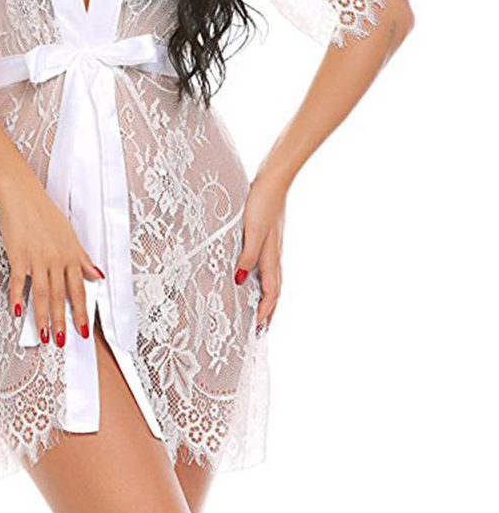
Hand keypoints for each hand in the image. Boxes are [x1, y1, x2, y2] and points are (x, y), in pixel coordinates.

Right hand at [0, 176, 102, 346]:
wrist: (23, 197)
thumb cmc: (45, 215)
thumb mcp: (70, 235)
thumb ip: (82, 259)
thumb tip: (97, 275)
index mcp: (70, 255)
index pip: (79, 289)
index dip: (81, 311)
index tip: (83, 330)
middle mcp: (56, 259)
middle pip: (60, 295)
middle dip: (62, 320)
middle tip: (63, 341)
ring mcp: (37, 258)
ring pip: (42, 293)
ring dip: (43, 316)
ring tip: (45, 335)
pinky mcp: (19, 256)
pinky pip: (19, 281)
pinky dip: (17, 297)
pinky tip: (18, 311)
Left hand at [233, 171, 287, 333]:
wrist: (272, 182)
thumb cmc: (261, 205)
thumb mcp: (252, 232)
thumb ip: (246, 256)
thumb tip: (239, 280)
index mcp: (271, 257)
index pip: (271, 293)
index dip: (265, 311)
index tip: (259, 329)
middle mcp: (274, 256)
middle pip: (275, 291)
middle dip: (269, 311)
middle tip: (262, 330)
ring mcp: (273, 248)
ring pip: (273, 281)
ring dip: (268, 299)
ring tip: (261, 311)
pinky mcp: (268, 240)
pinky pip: (268, 268)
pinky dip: (265, 282)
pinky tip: (256, 278)